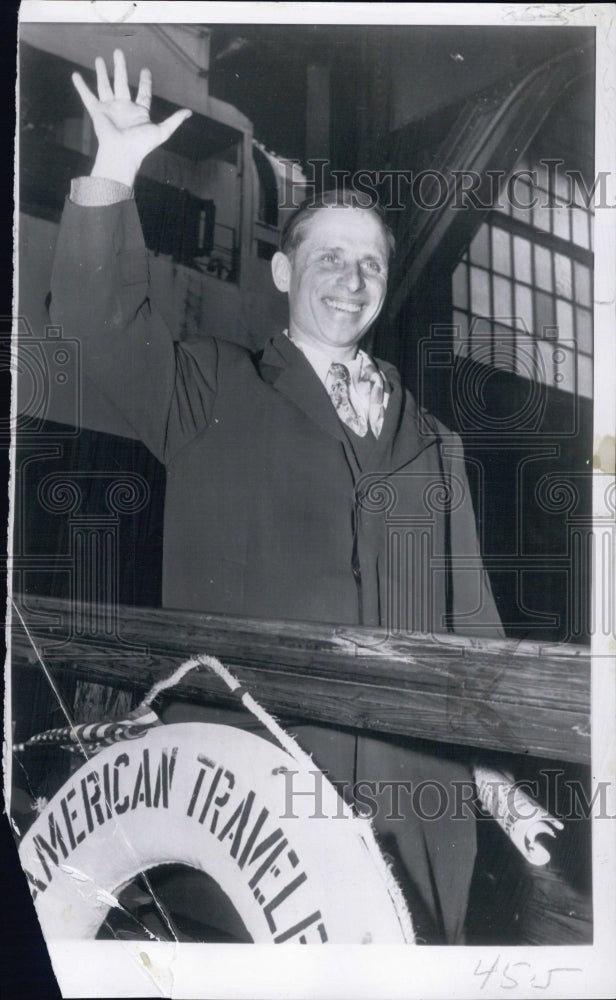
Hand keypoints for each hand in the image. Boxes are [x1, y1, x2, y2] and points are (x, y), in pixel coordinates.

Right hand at [72, 49, 191, 187]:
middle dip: (120, 68)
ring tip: (98, 58)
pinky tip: (75, 75)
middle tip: (118, 52)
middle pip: (121, 83)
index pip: (143, 93)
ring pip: (104, 85)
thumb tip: (189, 113)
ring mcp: (110, 109)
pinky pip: (87, 96)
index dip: (145, 82)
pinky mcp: (97, 112)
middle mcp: (124, 108)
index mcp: (139, 112)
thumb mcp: (163, 131)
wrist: (122, 153)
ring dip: (101, 72)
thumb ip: (174, 120)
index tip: (145, 70)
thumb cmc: (142, 145)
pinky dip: (80, 86)